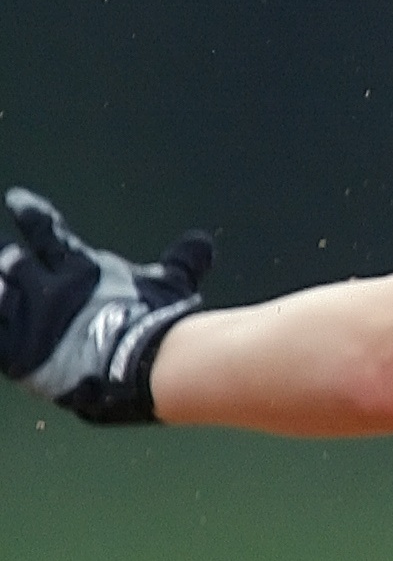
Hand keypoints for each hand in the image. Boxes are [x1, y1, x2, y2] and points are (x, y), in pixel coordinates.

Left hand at [0, 190, 213, 426]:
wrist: (135, 361)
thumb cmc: (156, 323)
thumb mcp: (171, 286)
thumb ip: (182, 262)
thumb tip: (204, 240)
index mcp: (78, 266)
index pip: (45, 229)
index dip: (29, 212)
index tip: (15, 199)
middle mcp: (46, 286)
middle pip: (8, 260)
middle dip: (2, 254)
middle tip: (1, 252)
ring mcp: (27, 318)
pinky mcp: (14, 351)